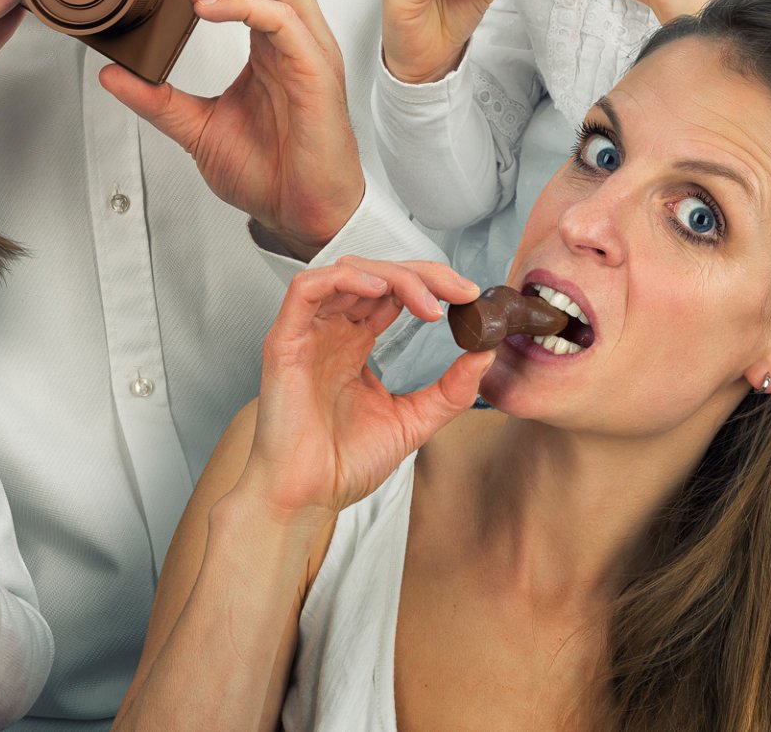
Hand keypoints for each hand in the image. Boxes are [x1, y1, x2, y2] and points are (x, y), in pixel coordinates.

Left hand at [99, 0, 360, 258]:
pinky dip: (244, 5)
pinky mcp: (316, 71)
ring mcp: (310, 52)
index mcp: (274, 45)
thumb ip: (157, 98)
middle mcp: (297, 40)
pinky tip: (209, 11)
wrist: (300, 213)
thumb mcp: (198, 127)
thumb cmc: (270, 172)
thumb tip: (112, 74)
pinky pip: (284, 19)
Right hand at [239, 257, 492, 520]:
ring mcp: (306, 334)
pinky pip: (305, 289)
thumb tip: (486, 354)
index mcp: (354, 345)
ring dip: (391, 276)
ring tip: (427, 301)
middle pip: (375, 275)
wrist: (307, 497)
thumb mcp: (413, 421)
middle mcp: (330, 332)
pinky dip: (344, 279)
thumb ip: (449, 390)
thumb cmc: (345, 463)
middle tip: (461, 291)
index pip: (392, 294)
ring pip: (346, 272)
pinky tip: (379, 291)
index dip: (430, 285)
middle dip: (422, 275)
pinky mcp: (284, 341)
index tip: (470, 297)